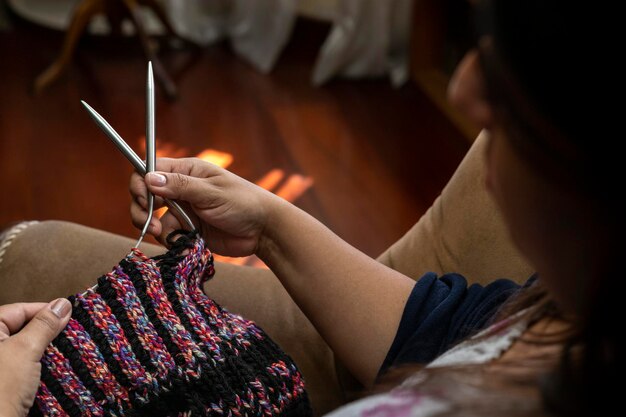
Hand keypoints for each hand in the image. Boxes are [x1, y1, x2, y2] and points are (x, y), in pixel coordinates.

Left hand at [0, 299, 71, 415]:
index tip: (69, 313)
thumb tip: (62, 304)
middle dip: (48, 330)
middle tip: (72, 331)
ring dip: (47, 350)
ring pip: (27, 348)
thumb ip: (44, 324)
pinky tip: (57, 367)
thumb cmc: (1, 390)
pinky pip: (26, 366)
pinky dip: (42, 366)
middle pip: (23, 328)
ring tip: (69, 350)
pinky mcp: (5, 382)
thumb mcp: (25, 350)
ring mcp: (0, 365)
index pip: (18, 310)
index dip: (45, 310)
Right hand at [130, 158, 281, 256]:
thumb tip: (148, 178)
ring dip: (155, 228)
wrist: (263, 231)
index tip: (143, 199)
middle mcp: (181, 188)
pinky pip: (168, 235)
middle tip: (150, 224)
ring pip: (154, 217)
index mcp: (187, 170)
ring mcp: (184, 210)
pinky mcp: (188, 230)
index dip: (140, 183)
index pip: (150, 170)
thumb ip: (181, 186)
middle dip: (142, 209)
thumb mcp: (212, 193)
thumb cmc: (243, 203)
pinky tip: (183, 245)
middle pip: (146, 195)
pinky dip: (170, 241)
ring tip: (168, 236)